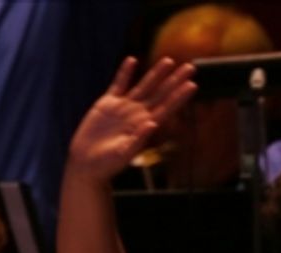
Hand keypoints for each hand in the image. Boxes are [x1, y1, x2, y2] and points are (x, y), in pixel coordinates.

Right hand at [68, 56, 196, 182]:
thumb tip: (152, 124)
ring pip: (144, 86)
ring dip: (156, 73)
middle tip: (191, 67)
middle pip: (161, 93)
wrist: (88, 164)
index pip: (167, 108)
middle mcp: (137, 114)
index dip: (180, 96)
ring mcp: (123, 108)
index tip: (193, 84)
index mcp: (145, 126)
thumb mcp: (123, 153)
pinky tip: (132, 60)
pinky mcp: (107, 104)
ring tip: (169, 61)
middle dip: (175, 80)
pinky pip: (118, 84)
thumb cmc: (107, 164)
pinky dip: (125, 72)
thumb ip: (137, 139)